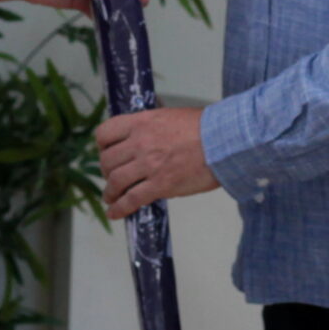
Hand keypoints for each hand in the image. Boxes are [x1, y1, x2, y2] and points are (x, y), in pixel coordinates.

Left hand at [96, 106, 217, 217]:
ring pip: (115, 181)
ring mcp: (149, 165)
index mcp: (141, 122)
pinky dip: (120, 208)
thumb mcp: (170, 117)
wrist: (225, 140)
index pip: (105, 133)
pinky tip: (115, 213)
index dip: (103, 146)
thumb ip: (153, 129)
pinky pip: (131, 199)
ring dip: (110, 192)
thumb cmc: (205, 127)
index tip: (107, 152)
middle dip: (106, 171)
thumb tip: (145, 142)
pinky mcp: (160, 185)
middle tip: (112, 177)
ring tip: (112, 197)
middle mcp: (140, 142)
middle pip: (107, 160)